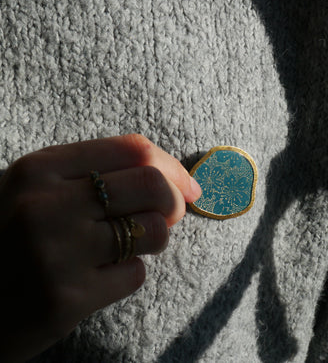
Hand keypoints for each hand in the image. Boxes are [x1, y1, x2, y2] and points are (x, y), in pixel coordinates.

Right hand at [0, 134, 200, 362]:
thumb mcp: (37, 189)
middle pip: (151, 184)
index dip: (172, 166)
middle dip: (175, 200)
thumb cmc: (12, 238)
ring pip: (153, 230)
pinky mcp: (65, 299)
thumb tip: (175, 178)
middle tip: (171, 215)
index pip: (134, 149)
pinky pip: (134, 275)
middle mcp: (47, 204)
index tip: (188, 185)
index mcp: (40, 168)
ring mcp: (56, 252)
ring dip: (155, 238)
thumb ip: (93, 174)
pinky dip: (129, 274)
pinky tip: (101, 277)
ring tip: (131, 244)